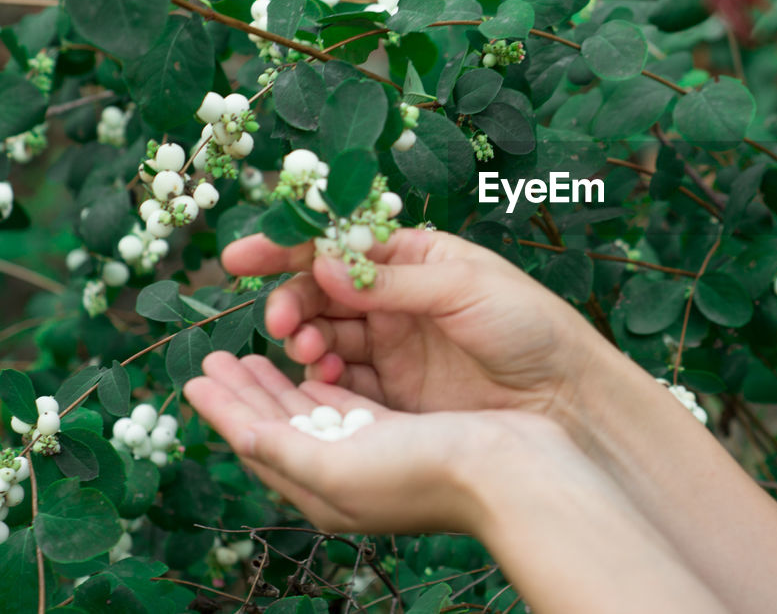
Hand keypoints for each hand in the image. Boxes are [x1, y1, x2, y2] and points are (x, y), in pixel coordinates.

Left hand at [183, 351, 572, 534]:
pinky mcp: (406, 427)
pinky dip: (325, 381)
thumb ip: (285, 450)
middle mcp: (344, 472)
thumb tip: (238, 437)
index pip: (258, 444)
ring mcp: (376, 450)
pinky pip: (350, 402)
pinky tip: (316, 365)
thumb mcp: (342, 467)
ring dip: (281, 380)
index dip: (225, 410)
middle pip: (280, 425)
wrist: (514, 473)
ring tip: (254, 353)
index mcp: (323, 488)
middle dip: (247, 390)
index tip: (196, 376)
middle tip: (216, 356)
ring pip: (312, 410)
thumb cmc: (428, 471)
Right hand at [220, 229, 603, 419]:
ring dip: (303, 339)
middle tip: (282, 320)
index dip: (288, 248)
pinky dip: (322, 378)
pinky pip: (342, 381)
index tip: (240, 256)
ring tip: (307, 349)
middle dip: (290, 301)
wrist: (565, 396)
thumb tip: (320, 262)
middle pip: (320, 292)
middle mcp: (395, 299)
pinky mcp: (393, 391)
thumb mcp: (464, 289)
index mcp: (414, 258)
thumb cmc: (529, 325)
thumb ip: (391, 280)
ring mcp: (392, 346)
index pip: (339, 245)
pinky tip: (323, 376)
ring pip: (324, 336)